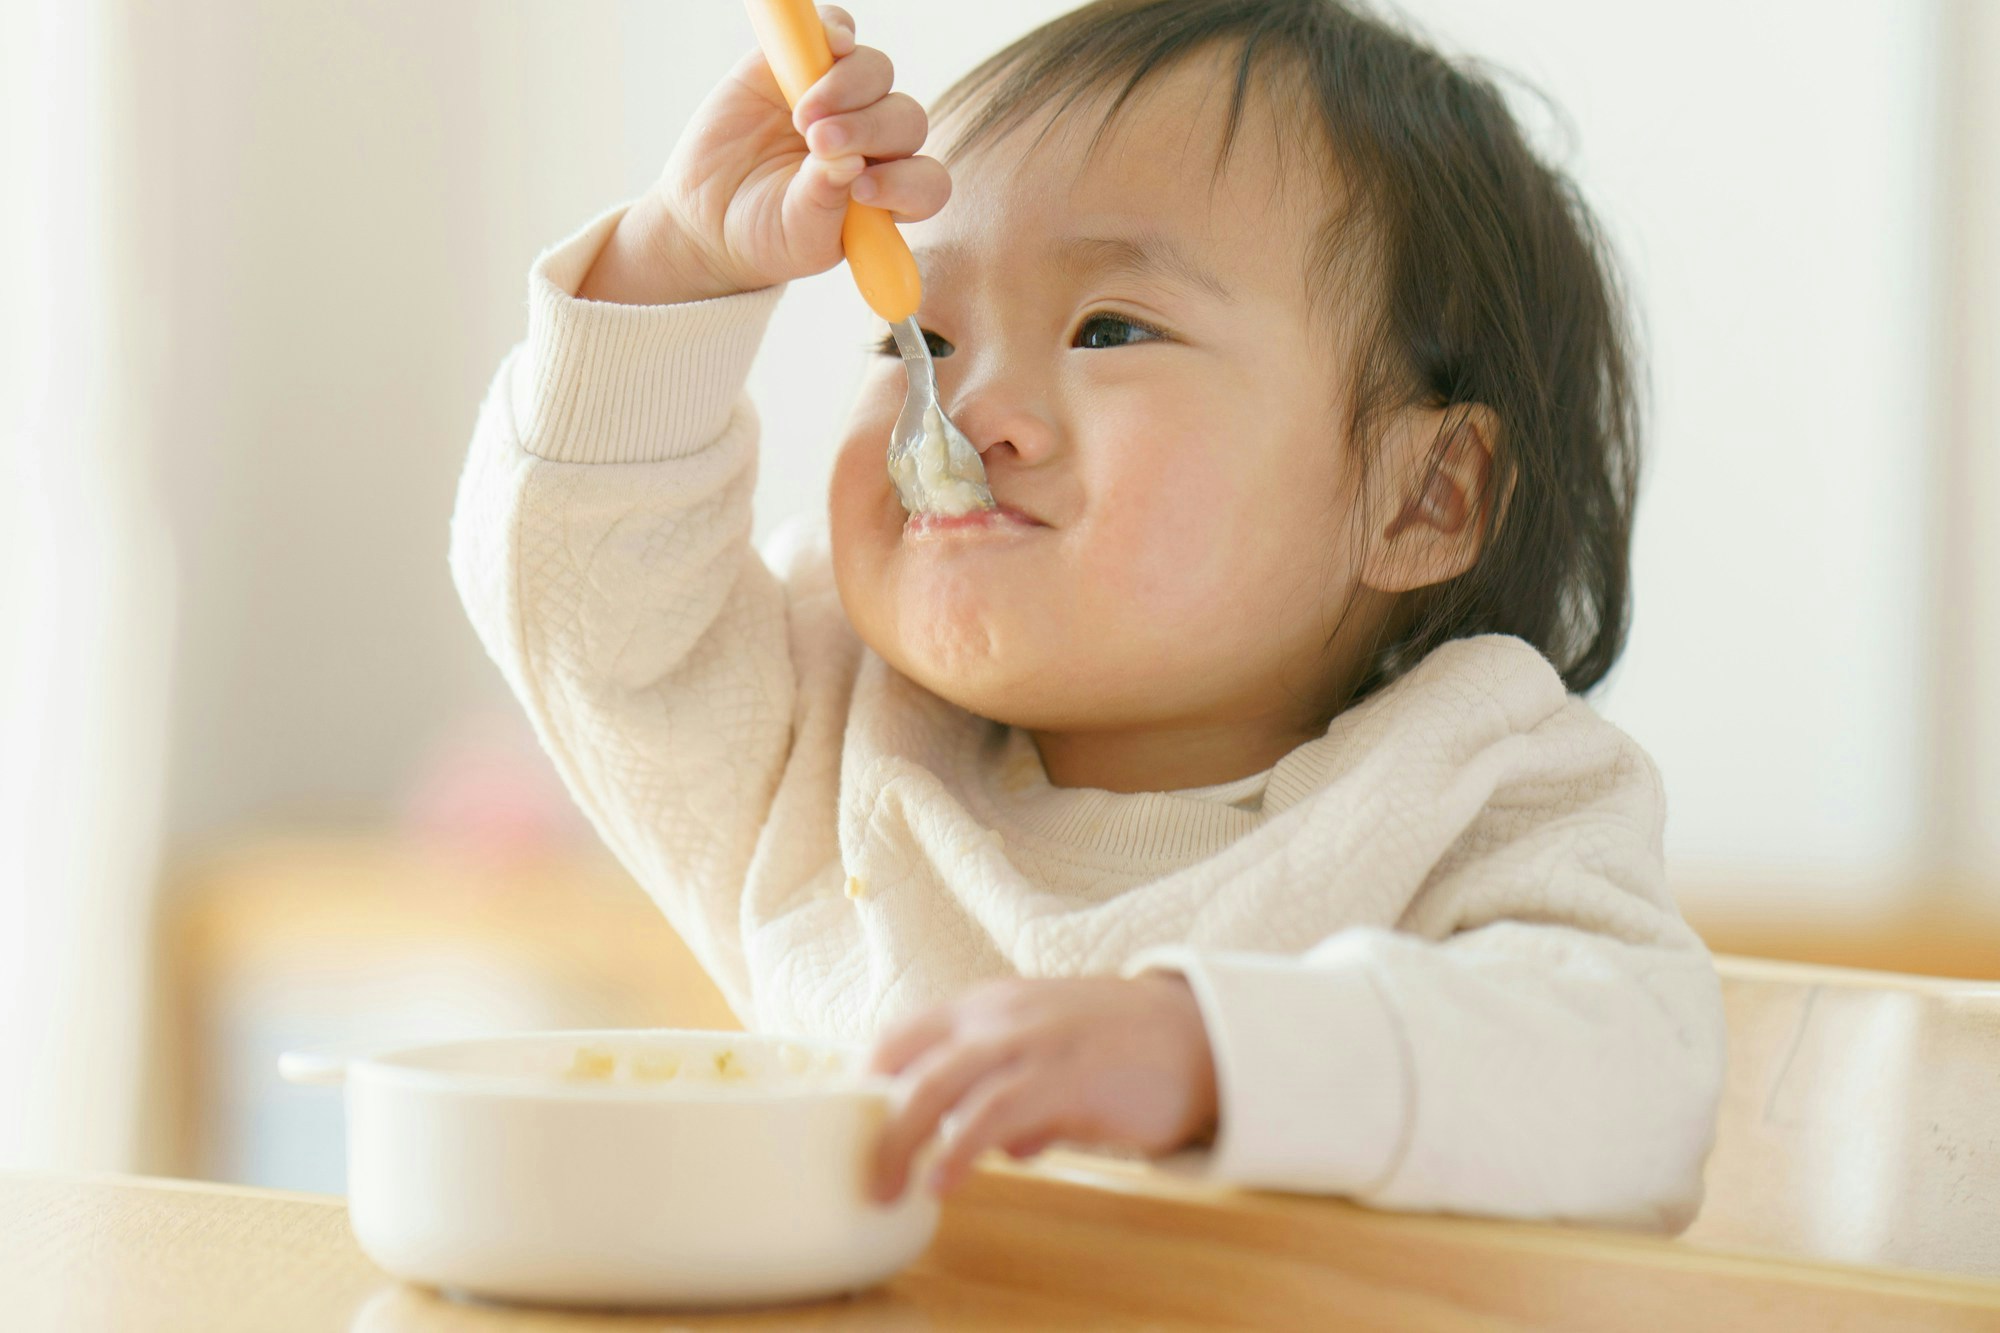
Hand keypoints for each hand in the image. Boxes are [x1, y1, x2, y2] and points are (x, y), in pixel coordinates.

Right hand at [580, 4, 950, 305]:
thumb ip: (823, 203)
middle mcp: (876, 143)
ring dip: (848, 87)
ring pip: (876, 73)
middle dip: (868, 129)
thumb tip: (848, 163)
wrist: (711, 212)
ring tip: (802, 116)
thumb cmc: (766, 234)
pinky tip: (828, 43)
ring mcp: (843, 98)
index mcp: (888, 193)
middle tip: (820, 143)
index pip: (925, 183)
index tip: (862, 191)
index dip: (905, 182)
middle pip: (905, 119)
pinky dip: (836, 27)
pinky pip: (836, 28)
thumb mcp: (796, 234)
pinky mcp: (804, 61)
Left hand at [866, 974, 1219, 1202]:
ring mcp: (1030, 1043)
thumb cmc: (1125, 1049)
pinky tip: (943, 1183)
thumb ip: (1021, 1095)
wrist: (1198, 1034)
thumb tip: (1003, 1148)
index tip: (861, 1127)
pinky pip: (990, 1116)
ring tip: (889, 1189)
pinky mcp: (1062, 1078)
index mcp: (990, 1004)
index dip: (873, 1081)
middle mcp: (1000, 1016)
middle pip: (909, 1065)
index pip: (905, 1034)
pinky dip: (957, 1151)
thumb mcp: (1056, 1057)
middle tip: (867, 1176)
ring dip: (903, 1141)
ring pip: (939, 1087)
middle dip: (876, 1125)